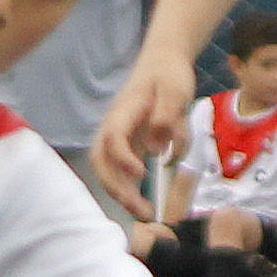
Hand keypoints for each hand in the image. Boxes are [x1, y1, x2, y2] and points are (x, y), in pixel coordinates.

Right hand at [94, 50, 194, 218]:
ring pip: (108, 170)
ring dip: (122, 194)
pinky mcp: (129, 146)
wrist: (162, 62)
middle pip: (101, 160)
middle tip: (139, 208)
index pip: (114, 137)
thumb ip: (167, 117)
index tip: (140, 173)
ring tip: (144, 214)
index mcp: (124, 111)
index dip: (122, 158)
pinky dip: (130, 191)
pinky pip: (122, 172)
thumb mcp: (175, 90)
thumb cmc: (168, 74)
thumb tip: (157, 150)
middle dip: (116, 187)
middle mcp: (115, 127)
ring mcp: (120, 138)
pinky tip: (146, 205)